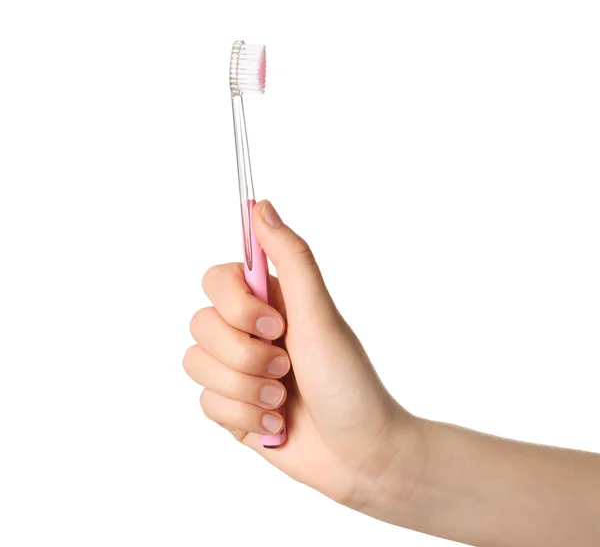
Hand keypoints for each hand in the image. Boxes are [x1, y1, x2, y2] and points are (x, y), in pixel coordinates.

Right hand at [184, 200, 420, 508]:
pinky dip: (244, 418)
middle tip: (286, 369)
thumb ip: (291, 259)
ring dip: (246, 390)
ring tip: (283, 402)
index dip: (236, 306)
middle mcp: (249, 331)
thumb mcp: (321, 316)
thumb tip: (262, 205)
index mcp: (270, 302)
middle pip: (200, 324)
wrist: (361, 456)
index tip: (276, 326)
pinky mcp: (231, 405)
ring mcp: (238, 369)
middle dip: (245, 357)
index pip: (216, 279)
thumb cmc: (350, 383)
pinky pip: (206, 403)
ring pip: (197, 365)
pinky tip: (276, 425)